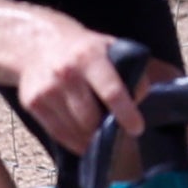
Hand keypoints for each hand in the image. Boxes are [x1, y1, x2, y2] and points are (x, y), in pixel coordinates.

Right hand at [3, 13, 147, 163]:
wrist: (37, 44)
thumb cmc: (83, 49)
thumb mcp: (111, 48)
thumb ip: (134, 68)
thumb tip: (155, 88)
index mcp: (90, 57)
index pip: (111, 91)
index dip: (126, 113)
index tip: (137, 128)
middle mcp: (66, 74)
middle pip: (90, 118)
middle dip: (107, 130)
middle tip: (120, 135)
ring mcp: (46, 90)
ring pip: (74, 129)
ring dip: (92, 139)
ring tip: (104, 139)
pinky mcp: (32, 104)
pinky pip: (58, 133)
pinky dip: (74, 142)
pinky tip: (86, 143)